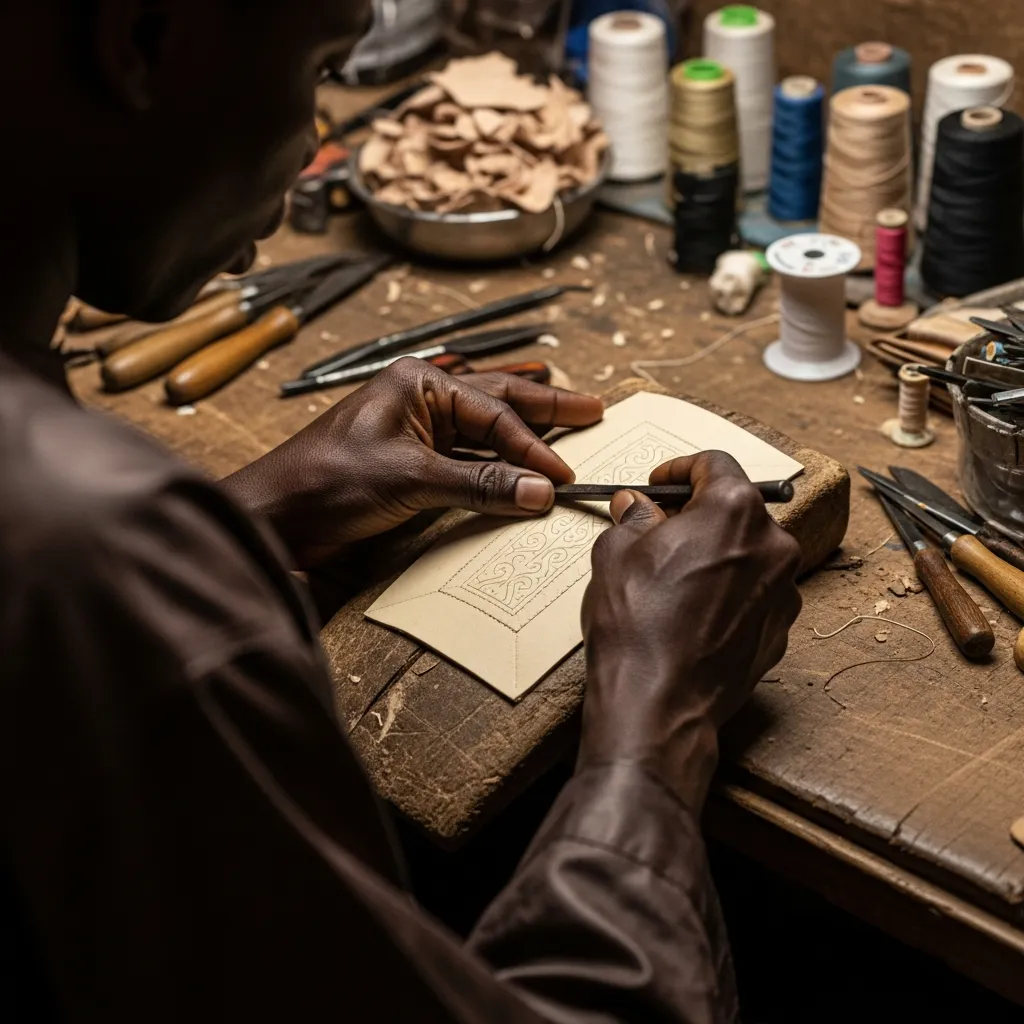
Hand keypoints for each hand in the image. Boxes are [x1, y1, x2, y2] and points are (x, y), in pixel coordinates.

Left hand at [223, 358, 603, 568]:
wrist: (277, 516)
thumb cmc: (329, 481)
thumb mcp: (412, 479)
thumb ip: (481, 483)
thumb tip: (541, 491)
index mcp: (419, 383)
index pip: (494, 412)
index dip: (535, 445)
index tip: (565, 475)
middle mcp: (421, 399)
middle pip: (498, 403)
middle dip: (547, 408)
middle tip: (594, 409)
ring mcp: (415, 430)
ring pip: (484, 429)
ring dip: (524, 435)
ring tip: (569, 424)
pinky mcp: (409, 463)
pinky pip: (466, 459)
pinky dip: (495, 464)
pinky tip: (518, 464)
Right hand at [580, 451, 801, 808]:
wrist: (659, 703)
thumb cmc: (638, 625)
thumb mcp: (616, 553)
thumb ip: (632, 518)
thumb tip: (635, 507)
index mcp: (734, 510)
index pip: (714, 464)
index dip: (679, 469)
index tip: (659, 484)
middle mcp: (772, 544)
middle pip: (736, 509)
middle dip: (697, 514)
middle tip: (659, 530)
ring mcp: (783, 590)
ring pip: (747, 553)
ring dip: (716, 554)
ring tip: (673, 577)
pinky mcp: (781, 629)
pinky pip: (754, 593)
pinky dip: (728, 592)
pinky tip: (691, 611)